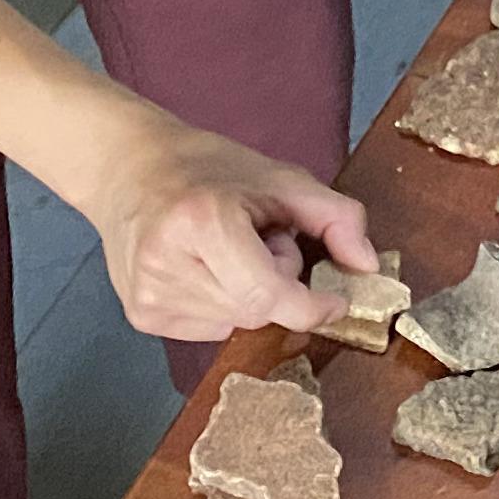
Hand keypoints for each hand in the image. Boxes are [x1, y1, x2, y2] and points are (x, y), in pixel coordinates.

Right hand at [72, 102, 378, 344]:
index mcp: (203, 221)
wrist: (130, 169)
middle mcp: (167, 264)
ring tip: (228, 250)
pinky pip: (209, 329)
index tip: (335, 300)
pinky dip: (222, 304)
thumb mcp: (281, 178)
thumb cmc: (210, 169)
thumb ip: (336, 218)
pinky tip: (205, 268)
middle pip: (257, 311)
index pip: (267, 295)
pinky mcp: (140, 315)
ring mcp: (148, 294)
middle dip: (276, 282)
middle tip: (260, 239)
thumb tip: (368, 266)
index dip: (310, 306)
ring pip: (235, 324)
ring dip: (249, 294)